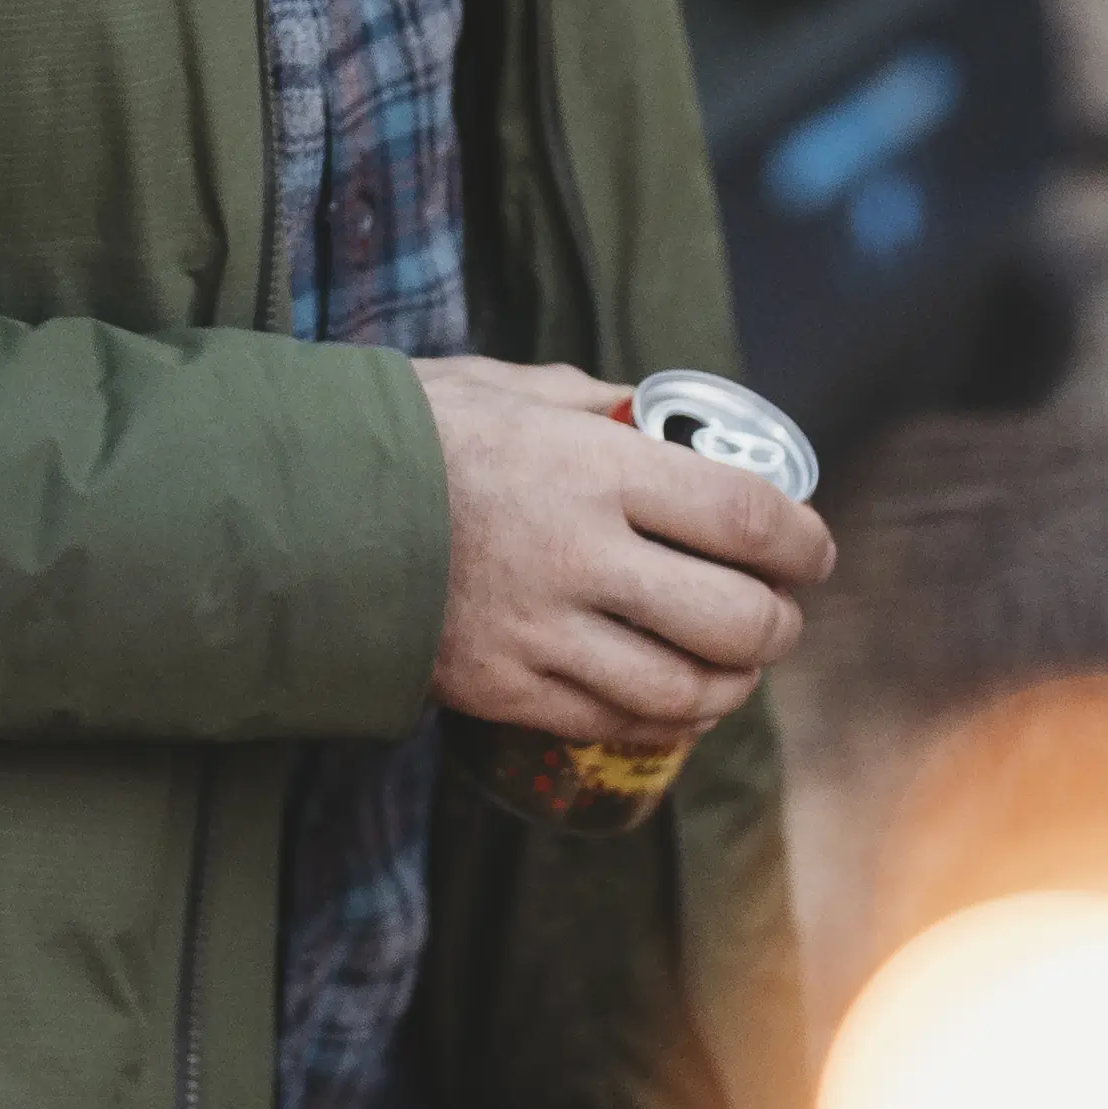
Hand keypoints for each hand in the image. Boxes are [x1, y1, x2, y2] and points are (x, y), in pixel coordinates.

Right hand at [419, 357, 837, 744]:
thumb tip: (646, 411)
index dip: (803, 544)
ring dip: (733, 683)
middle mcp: (580, 557)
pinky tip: (676, 698)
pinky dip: (665, 718)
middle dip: (779, 622)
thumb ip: (585, 400)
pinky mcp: (503, 690)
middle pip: (735, 618)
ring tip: (738, 664)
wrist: (294, 513)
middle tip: (781, 611)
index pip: (746, 518)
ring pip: (684, 688)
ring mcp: (542, 634)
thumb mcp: (500, 386)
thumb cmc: (403, 436)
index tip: (813, 550)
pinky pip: (613, 722)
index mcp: (593, 469)